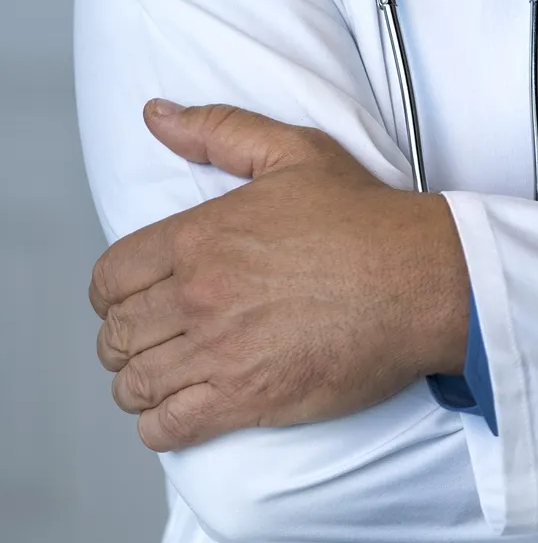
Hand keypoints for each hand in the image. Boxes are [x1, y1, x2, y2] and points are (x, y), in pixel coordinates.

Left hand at [90, 101, 470, 450]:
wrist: (422, 279)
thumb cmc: (365, 218)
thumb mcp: (294, 151)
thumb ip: (217, 130)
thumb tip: (155, 115)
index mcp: (199, 236)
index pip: (109, 278)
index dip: (113, 293)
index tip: (136, 299)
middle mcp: (198, 295)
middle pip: (116, 334)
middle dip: (126, 340)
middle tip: (155, 340)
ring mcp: (219, 351)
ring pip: (133, 383)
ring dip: (139, 384)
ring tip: (166, 377)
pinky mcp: (245, 399)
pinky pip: (166, 427)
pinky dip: (160, 426)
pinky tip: (180, 412)